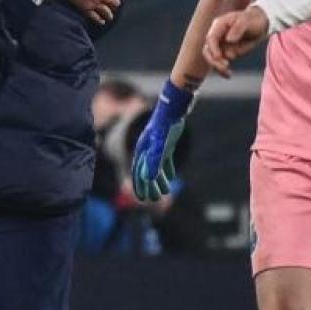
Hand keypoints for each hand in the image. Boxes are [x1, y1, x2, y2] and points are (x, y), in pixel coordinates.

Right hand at [64, 0, 122, 24]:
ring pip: (107, 12)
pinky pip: (95, 17)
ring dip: (108, 12)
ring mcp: (94, 2)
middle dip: (114, 1)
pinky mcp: (85, 8)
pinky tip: (101, 21)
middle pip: (116, 2)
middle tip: (111, 0)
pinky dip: (99, 19)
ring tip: (109, 14)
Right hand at [131, 80, 193, 201]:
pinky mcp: (167, 144)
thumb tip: (147, 179)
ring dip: (160, 180)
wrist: (172, 110)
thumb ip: (153, 162)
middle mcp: (148, 150)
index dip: (140, 186)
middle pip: (147, 172)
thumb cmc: (164, 128)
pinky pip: (165, 160)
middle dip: (151, 186)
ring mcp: (157, 147)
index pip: (138, 173)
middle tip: (155, 199)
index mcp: (142, 151)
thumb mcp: (159, 146)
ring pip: (157, 168)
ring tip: (165, 192)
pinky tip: (172, 177)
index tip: (142, 199)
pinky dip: (168, 170)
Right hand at [202, 6, 268, 76]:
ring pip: (212, 58)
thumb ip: (238, 28)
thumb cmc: (253, 20)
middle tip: (225, 66)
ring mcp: (221, 44)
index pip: (211, 38)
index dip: (213, 48)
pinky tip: (229, 75)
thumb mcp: (247, 20)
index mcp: (219, 25)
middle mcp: (217, 35)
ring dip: (218, 67)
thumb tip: (228, 39)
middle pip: (207, 50)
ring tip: (228, 73)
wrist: (260, 24)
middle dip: (213, 60)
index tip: (220, 57)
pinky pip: (220, 63)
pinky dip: (222, 70)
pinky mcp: (226, 52)